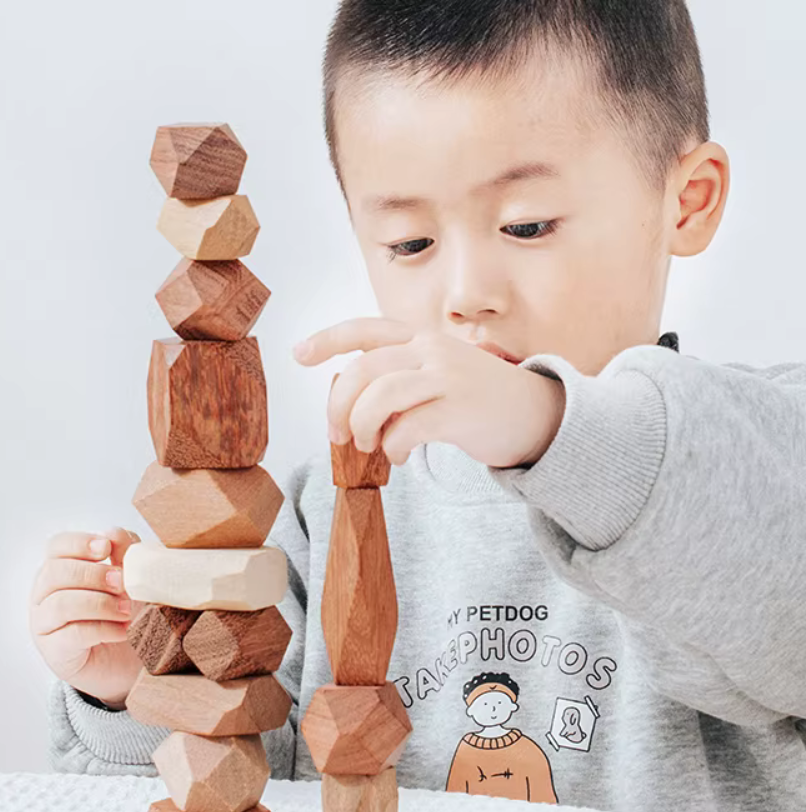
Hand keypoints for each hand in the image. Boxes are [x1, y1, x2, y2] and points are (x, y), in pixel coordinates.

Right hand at [29, 526, 142, 708]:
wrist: (129, 661)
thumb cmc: (124, 613)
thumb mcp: (130, 578)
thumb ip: (123, 553)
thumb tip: (111, 532)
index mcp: (60, 570)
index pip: (56, 547)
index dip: (79, 543)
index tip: (105, 547)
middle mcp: (45, 595)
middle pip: (54, 573)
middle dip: (92, 574)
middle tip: (121, 581)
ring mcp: (46, 625)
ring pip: (60, 604)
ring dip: (98, 603)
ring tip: (126, 609)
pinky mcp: (56, 653)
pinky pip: (72, 635)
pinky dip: (101, 629)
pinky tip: (122, 630)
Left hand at [293, 317, 564, 468]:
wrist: (537, 415)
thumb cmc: (476, 400)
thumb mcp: (435, 375)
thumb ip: (397, 380)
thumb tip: (349, 407)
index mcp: (421, 338)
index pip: (365, 330)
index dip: (328, 339)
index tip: (298, 354)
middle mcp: (432, 350)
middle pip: (364, 368)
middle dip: (339, 404)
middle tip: (337, 434)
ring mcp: (448, 377)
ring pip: (382, 395)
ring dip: (363, 426)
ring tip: (367, 446)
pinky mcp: (460, 410)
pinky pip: (409, 427)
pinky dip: (394, 446)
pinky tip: (400, 456)